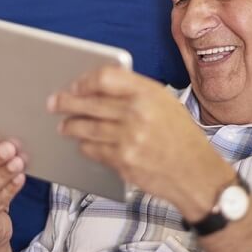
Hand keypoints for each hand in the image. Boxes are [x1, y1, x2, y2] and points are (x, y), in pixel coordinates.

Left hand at [49, 66, 232, 218]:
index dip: (86, 80)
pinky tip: (83, 143)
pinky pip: (93, 149)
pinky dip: (85, 146)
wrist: (197, 174)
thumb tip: (98, 86)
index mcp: (149, 93)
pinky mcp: (123, 161)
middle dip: (67, 102)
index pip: (106, 77)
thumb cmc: (182, 137)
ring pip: (86, 127)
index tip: (75, 84)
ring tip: (64, 125)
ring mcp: (129, 138)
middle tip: (55, 102)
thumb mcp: (166, 103)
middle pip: (90, 102)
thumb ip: (135, 91)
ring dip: (71, 126)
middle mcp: (138, 113)